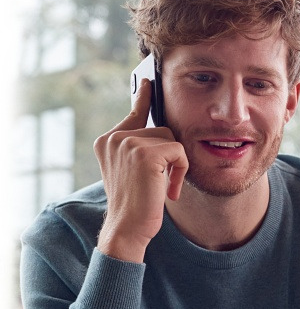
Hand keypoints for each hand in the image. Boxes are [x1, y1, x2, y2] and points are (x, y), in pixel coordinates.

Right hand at [93, 80, 188, 262]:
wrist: (128, 227)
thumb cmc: (137, 204)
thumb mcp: (136, 171)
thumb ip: (143, 149)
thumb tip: (164, 130)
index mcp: (108, 140)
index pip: (134, 113)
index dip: (144, 97)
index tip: (149, 81)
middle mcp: (114, 138)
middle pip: (162, 129)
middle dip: (171, 157)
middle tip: (164, 183)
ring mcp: (127, 143)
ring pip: (172, 140)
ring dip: (177, 165)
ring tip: (163, 188)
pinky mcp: (144, 153)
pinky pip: (179, 152)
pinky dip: (181, 172)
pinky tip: (169, 190)